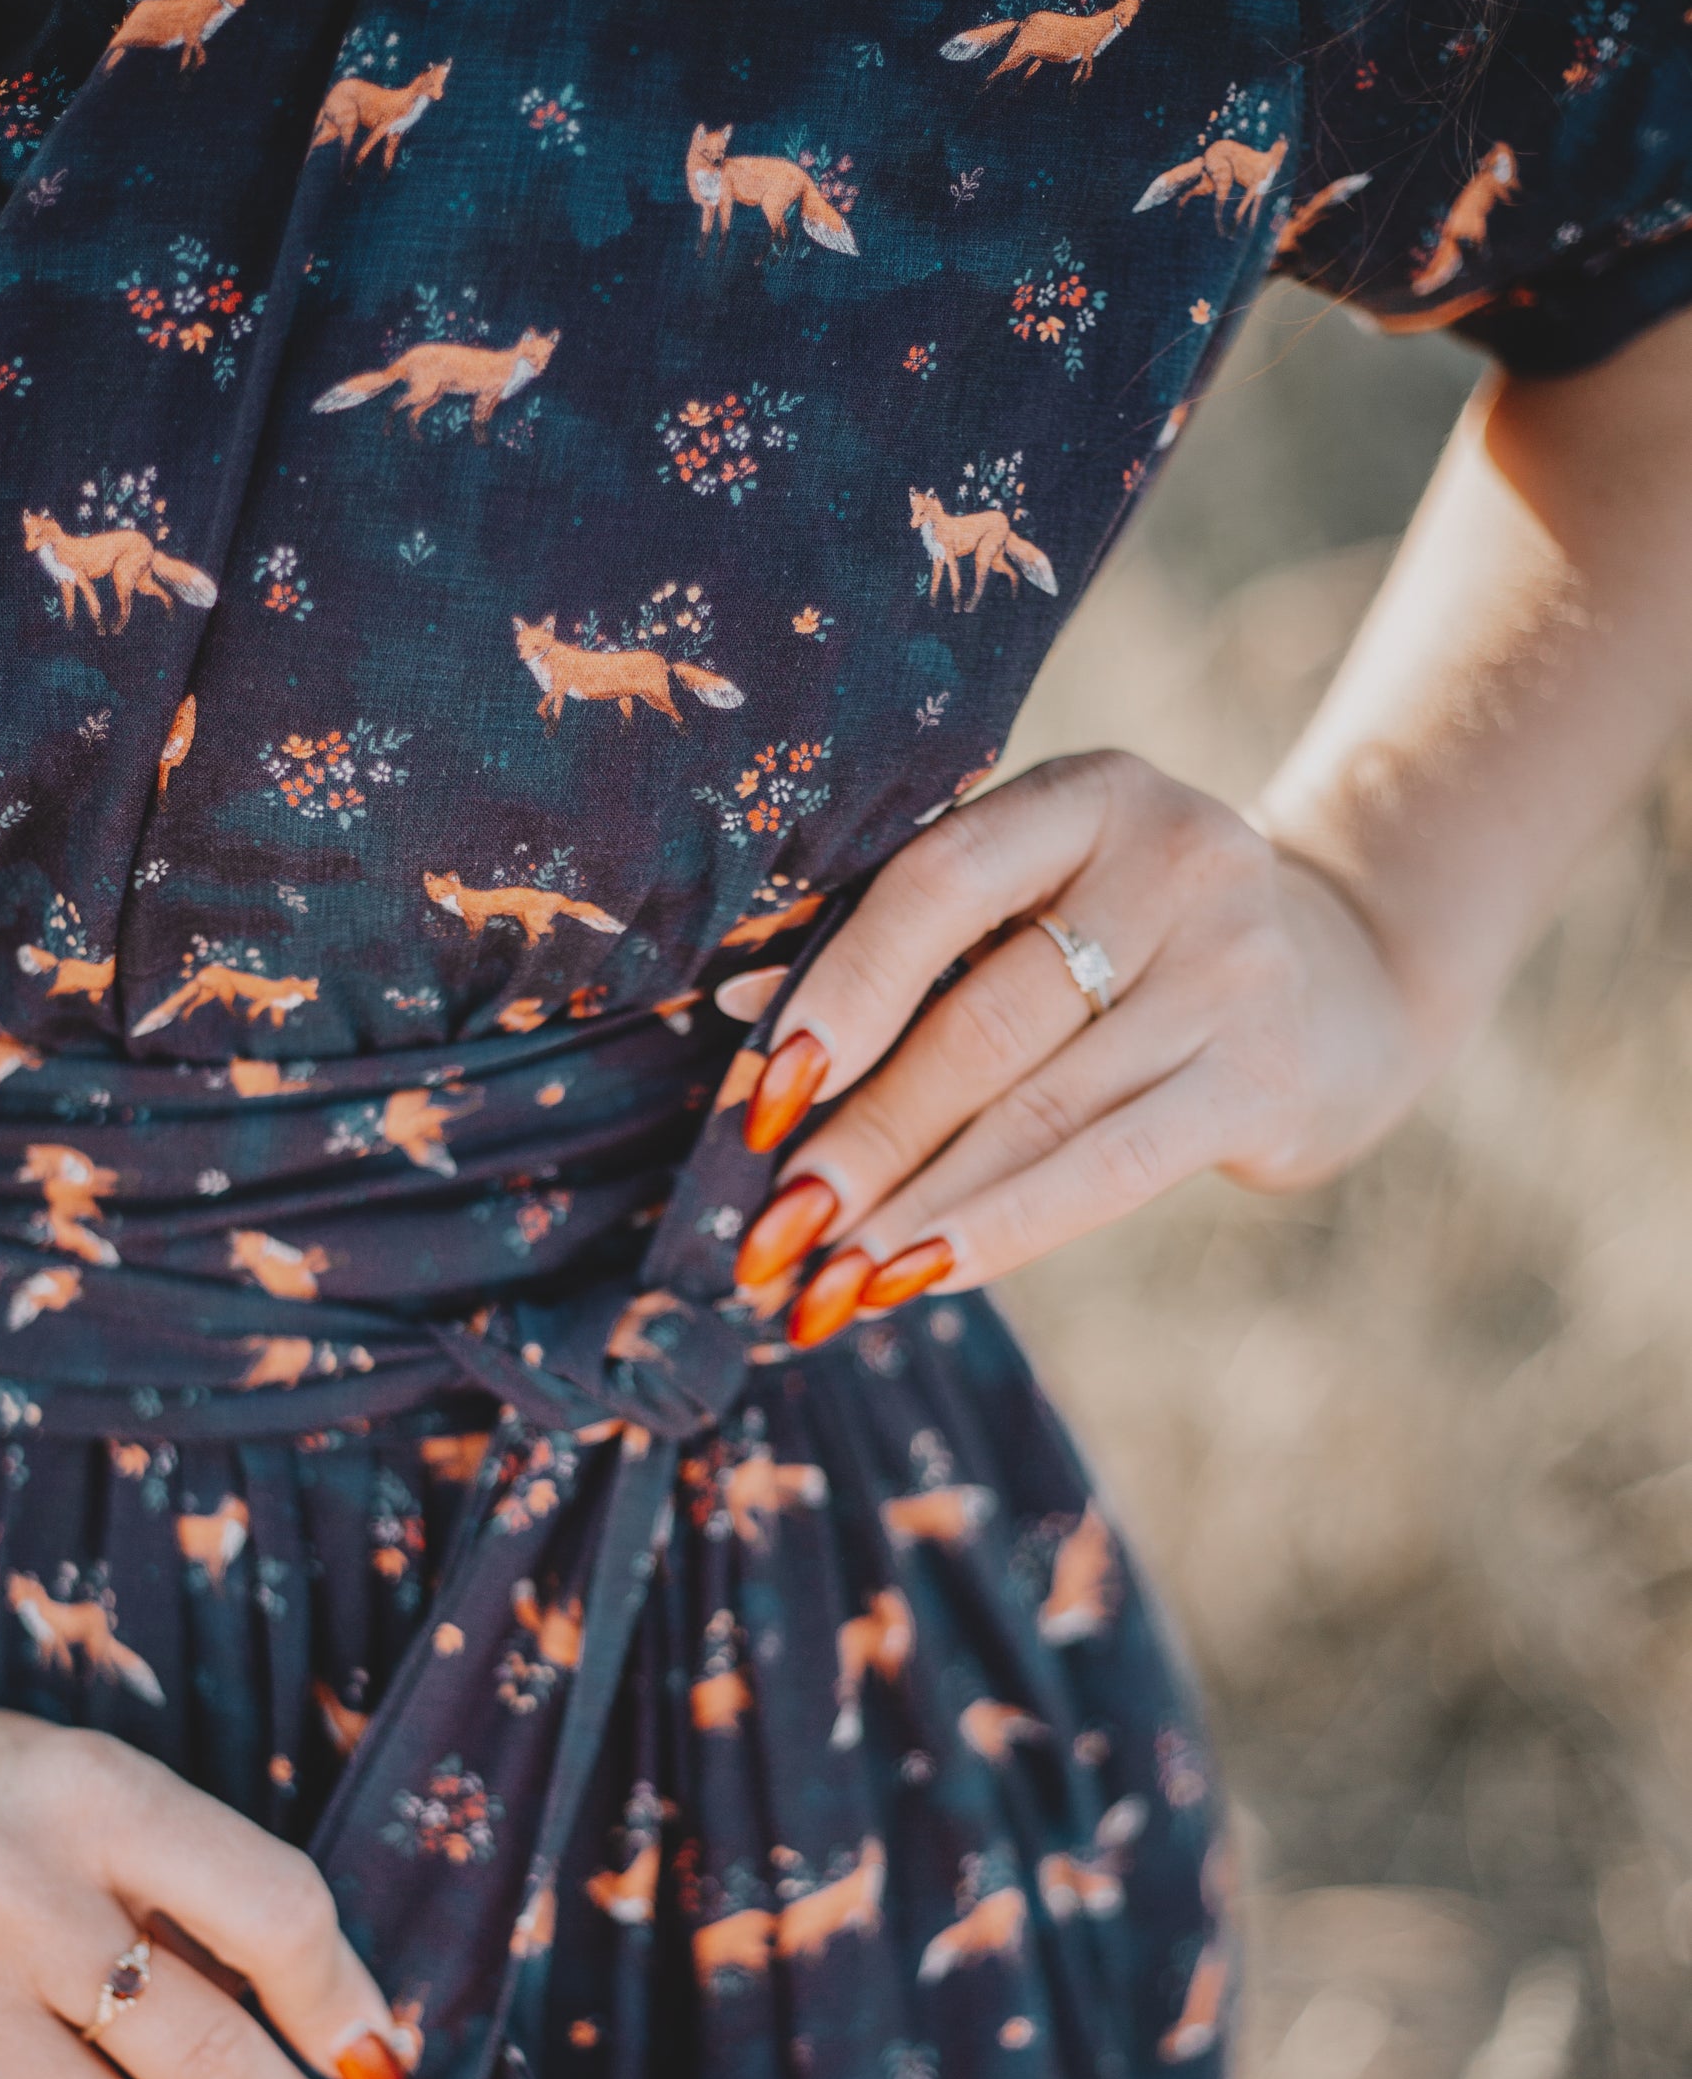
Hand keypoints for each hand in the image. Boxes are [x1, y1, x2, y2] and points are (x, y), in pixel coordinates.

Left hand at [732, 751, 1433, 1336]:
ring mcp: (1234, 968)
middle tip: (771, 1231)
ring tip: (823, 1282)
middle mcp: (1175, 860)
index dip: (841, 991)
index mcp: (1087, 795)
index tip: (762, 1093)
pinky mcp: (1265, 1074)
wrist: (1342, 976)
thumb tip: (735, 1018)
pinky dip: (1001, 1228)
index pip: (937, 885)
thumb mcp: (1032, 900)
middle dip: (863, 1139)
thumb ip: (899, 941)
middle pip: (982, 1022)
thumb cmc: (1126, 940)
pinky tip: (919, 1275)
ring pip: (1037, 1112)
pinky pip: (1109, 1169)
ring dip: (913, 1209)